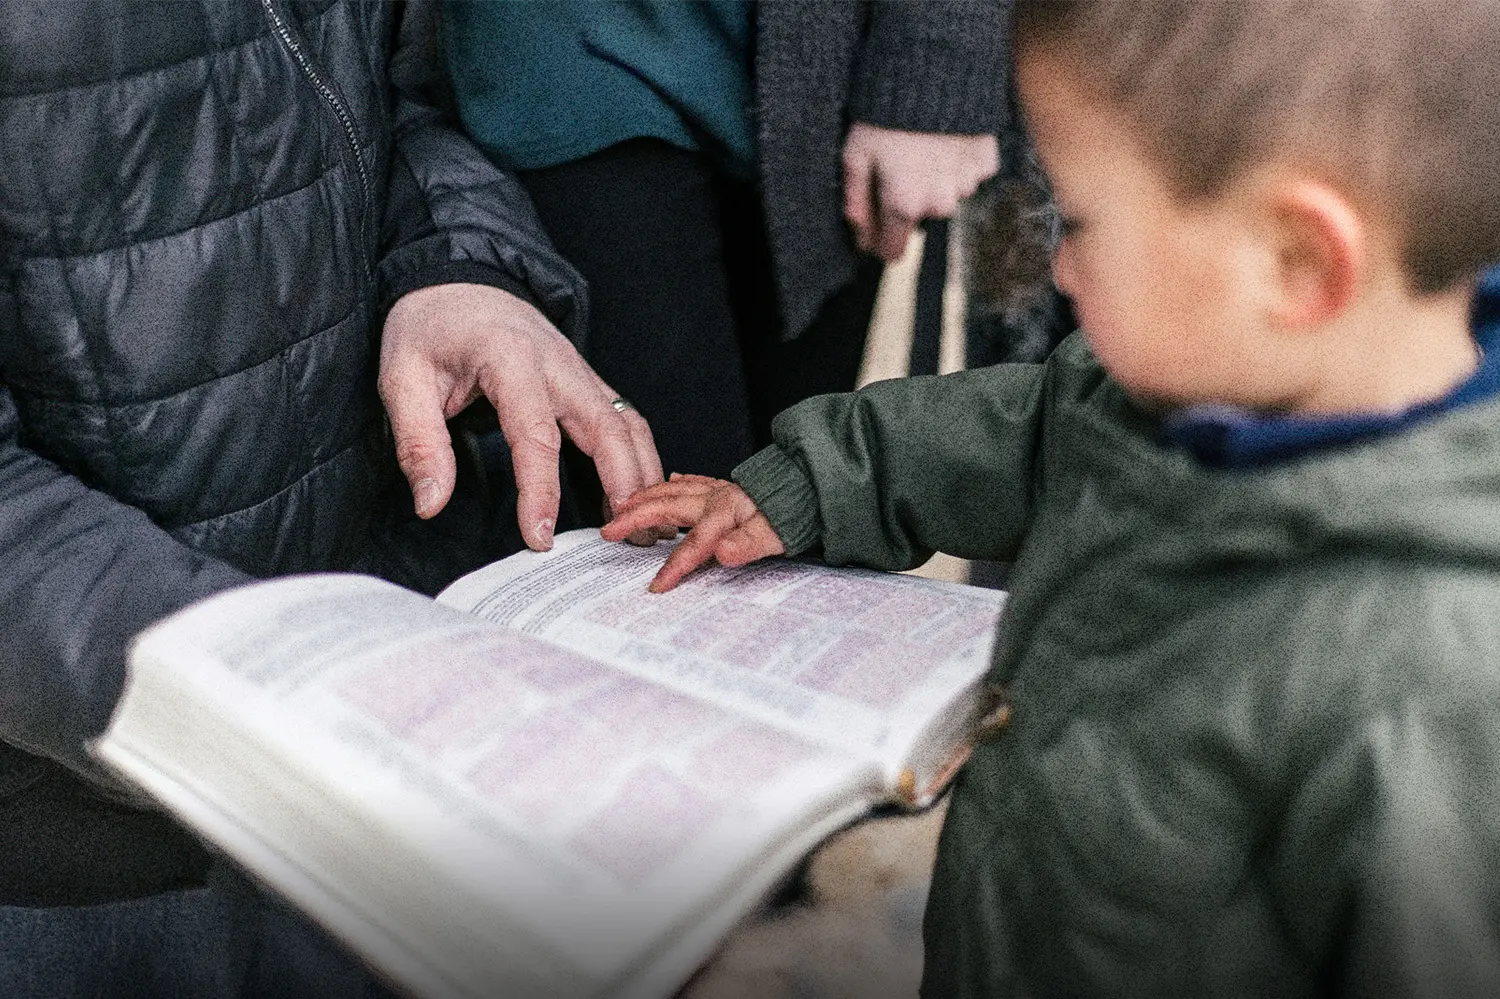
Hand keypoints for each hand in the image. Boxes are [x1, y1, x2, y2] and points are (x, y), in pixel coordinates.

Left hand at [380, 282, 663, 550]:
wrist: (460, 280)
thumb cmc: (430, 327)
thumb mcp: (402, 378)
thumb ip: (418, 442)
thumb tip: (431, 503)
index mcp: (510, 359)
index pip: (536, 435)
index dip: (540, 491)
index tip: (539, 539)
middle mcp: (559, 364)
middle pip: (608, 429)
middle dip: (624, 486)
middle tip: (627, 540)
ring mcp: (581, 371)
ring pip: (629, 425)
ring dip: (644, 476)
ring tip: (649, 527)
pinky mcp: (588, 382)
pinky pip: (626, 421)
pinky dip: (640, 460)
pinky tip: (637, 497)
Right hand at [602, 474, 784, 591]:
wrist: (814, 487)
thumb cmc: (796, 514)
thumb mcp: (778, 535)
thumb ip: (748, 544)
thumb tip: (723, 553)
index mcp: (726, 512)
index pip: (694, 544)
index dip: (675, 566)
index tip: (656, 587)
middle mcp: (717, 497)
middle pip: (668, 506)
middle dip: (636, 518)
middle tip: (610, 530)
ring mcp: (720, 489)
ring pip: (674, 490)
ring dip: (646, 497)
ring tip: (623, 505)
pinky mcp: (726, 487)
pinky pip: (693, 482)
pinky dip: (675, 483)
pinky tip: (670, 482)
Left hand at [842, 123, 999, 261]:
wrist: (936, 72)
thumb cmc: (886, 114)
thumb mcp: (855, 156)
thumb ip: (856, 201)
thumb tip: (861, 237)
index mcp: (904, 205)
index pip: (893, 250)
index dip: (879, 242)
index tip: (874, 230)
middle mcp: (939, 203)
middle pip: (920, 218)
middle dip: (908, 201)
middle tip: (898, 165)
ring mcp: (966, 184)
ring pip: (946, 196)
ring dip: (935, 181)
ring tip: (922, 148)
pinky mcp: (986, 162)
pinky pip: (969, 174)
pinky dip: (958, 163)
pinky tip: (945, 140)